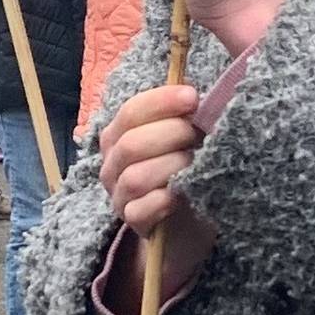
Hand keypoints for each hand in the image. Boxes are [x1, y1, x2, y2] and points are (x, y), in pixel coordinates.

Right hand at [98, 85, 216, 305]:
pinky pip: (140, 210)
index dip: (161, 101)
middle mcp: (112, 164)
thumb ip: (185, 114)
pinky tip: (183, 194)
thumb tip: (201, 91)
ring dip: (170, 166)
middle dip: (170, 134)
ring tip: (193, 164)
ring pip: (135, 178)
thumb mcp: (185, 137)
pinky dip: (163, 200)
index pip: (131, 111)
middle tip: (197, 135)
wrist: (188, 219)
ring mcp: (119, 195)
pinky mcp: (133, 223)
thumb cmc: (186, 169)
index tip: (193, 97)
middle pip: (130, 144)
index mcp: (120, 134)